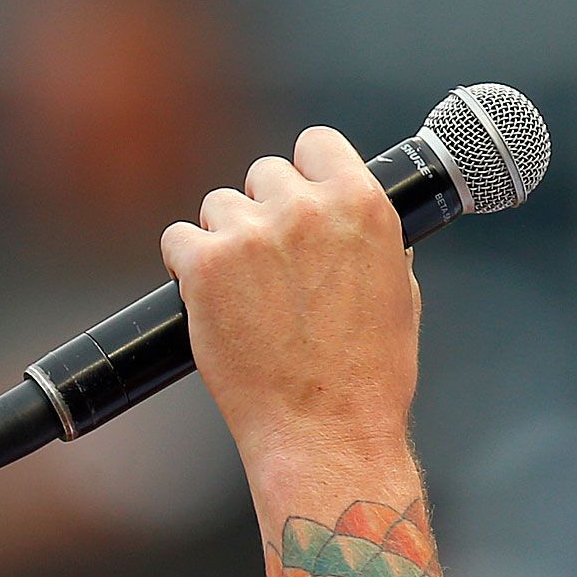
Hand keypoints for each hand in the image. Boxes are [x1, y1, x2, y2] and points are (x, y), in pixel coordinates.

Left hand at [161, 127, 420, 482]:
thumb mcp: (399, 294)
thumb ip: (374, 243)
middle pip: (263, 173)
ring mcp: (251, 235)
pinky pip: (177, 239)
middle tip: (270, 266)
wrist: (326, 434)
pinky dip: (186, 267)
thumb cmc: (369, 378)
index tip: (298, 197)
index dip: (305, 171)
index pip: (317, 143)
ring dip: (224, 240)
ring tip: (243, 295)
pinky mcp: (205, 266)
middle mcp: (306, 209)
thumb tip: (352, 221)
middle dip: (262, 212)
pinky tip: (207, 300)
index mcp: (363, 206)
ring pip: (218, 206)